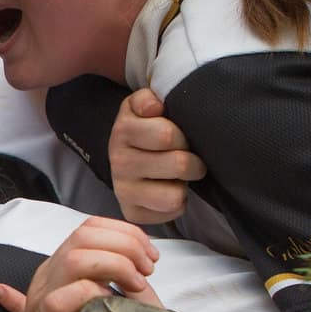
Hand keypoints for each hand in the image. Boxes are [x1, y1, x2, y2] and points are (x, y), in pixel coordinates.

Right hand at [109, 89, 202, 223]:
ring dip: (183, 185)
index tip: (179, 136)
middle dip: (192, 161)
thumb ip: (149, 98)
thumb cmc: (147, 128)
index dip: (182, 135)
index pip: (167, 135)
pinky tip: (168, 189)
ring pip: (175, 195)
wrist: (128, 154)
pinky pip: (171, 212)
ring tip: (176, 176)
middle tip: (186, 156)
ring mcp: (123, 191)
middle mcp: (118, 162)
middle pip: (179, 165)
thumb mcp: (144, 105)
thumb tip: (155, 106)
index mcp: (123, 131)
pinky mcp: (132, 213)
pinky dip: (177, 203)